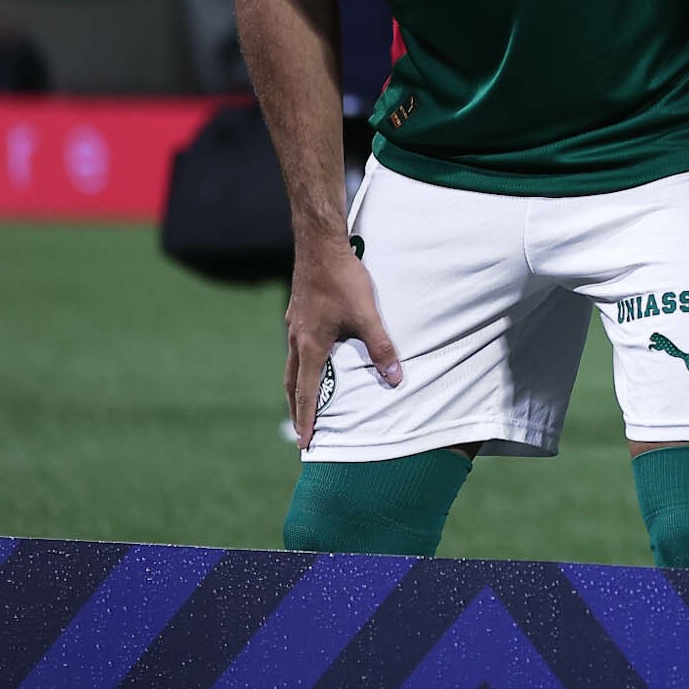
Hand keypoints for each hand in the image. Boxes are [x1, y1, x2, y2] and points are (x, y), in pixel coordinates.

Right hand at [285, 240, 400, 445]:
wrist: (319, 246)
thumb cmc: (343, 280)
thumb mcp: (367, 315)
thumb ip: (382, 348)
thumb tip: (395, 378)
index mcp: (311, 346)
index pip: (308, 392)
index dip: (308, 418)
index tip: (305, 441)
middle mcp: (297, 340)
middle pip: (292, 384)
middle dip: (298, 410)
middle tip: (301, 433)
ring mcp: (294, 326)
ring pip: (292, 366)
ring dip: (297, 388)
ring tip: (304, 404)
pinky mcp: (298, 314)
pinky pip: (296, 348)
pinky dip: (301, 365)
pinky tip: (311, 362)